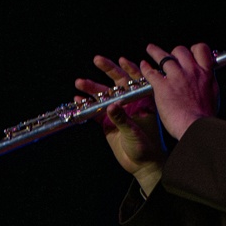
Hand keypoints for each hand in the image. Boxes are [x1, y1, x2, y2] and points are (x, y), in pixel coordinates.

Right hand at [75, 55, 165, 193]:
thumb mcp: (135, 132)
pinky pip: (95, 111)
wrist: (142, 166)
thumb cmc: (147, 147)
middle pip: (118, 83)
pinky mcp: (107, 123)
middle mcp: (130, 104)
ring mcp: (118, 112)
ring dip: (92, 88)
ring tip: (79, 82)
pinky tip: (78, 99)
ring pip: (104, 96)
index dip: (129, 68)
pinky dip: (86, 105)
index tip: (120, 60)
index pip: (136, 81)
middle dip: (108, 70)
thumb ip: (122, 119)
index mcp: (143, 102)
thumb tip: (110, 105)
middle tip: (97, 59)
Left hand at [141, 42, 218, 140]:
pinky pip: (151, 72)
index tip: (190, 53)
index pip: (201, 50)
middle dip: (174, 52)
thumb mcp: (213, 96)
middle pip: (181, 51)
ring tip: (150, 49)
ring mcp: (176, 77)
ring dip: (155, 52)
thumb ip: (208, 85)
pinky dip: (146, 68)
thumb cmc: (205, 117)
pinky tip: (143, 65)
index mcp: (205, 74)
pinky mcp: (163, 86)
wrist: (196, 126)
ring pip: (164, 57)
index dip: (194, 49)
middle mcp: (191, 72)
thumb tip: (207, 82)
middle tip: (170, 55)